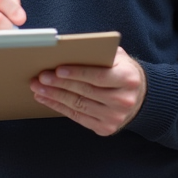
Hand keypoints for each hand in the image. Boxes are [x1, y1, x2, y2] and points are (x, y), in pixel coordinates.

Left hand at [30, 47, 145, 135]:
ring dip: (55, 97)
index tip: (57, 69)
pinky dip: (59, 108)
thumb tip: (69, 50)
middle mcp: (123, 100)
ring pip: (78, 106)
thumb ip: (99, 53)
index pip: (99, 77)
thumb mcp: (117, 57)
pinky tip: (46, 99)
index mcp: (128, 79)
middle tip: (41, 77)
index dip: (77, 74)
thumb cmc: (121, 71)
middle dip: (59, 84)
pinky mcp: (105, 128)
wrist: (139, 96)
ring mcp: (114, 117)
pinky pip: (77, 117)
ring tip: (38, 88)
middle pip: (86, 92)